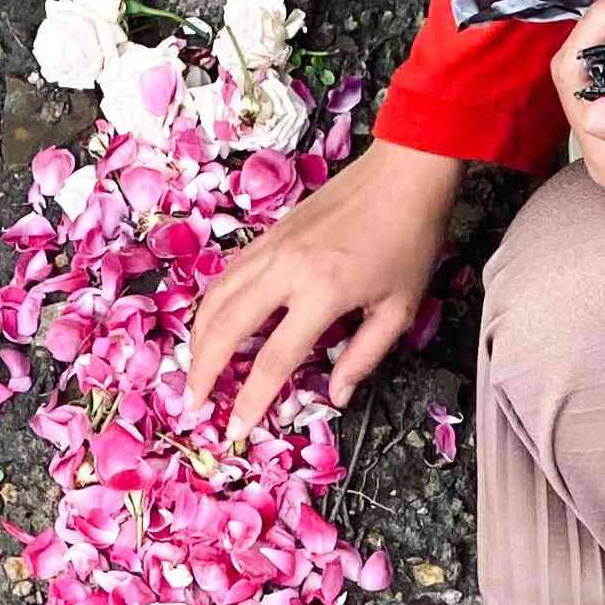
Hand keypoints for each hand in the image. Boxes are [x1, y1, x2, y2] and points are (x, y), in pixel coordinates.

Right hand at [185, 136, 460, 441]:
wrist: (403, 173)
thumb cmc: (410, 240)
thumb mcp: (399, 310)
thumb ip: (364, 357)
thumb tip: (335, 395)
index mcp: (322, 293)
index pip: (273, 361)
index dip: (250, 401)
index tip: (235, 431)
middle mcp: (286, 269)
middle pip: (226, 328)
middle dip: (204, 371)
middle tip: (194, 404)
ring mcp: (272, 247)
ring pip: (216, 297)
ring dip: (198, 338)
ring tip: (195, 370)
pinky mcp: (269, 233)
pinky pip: (227, 274)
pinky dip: (211, 304)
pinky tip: (210, 325)